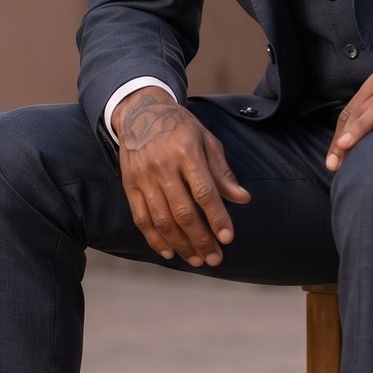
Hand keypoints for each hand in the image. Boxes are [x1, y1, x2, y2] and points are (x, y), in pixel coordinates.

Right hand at [113, 88, 250, 266]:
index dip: (217, 217)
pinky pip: (141, 219)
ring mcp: (143, 178)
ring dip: (181, 245)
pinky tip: (170, 252)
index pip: (204, 192)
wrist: (140, 112)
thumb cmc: (180, 127)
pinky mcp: (130, 186)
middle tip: (215, 258)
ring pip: (162, 220)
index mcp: (186, 152)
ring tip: (197, 260)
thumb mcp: (206, 140)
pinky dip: (155, 239)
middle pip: (183, 212)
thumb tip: (243, 198)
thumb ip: (222, 171)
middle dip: (201, 239)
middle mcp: (162, 167)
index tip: (228, 238)